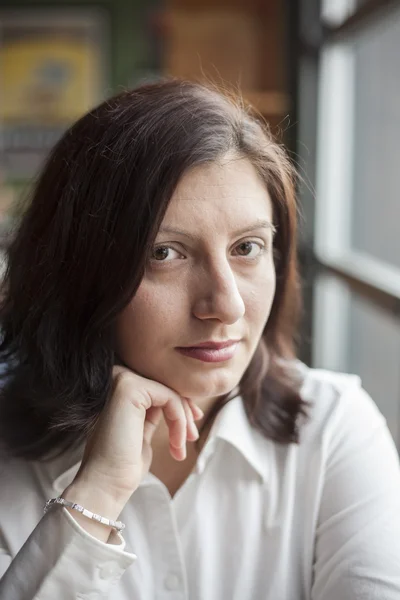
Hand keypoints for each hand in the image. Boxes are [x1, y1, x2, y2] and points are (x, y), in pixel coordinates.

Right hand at [68, 365, 202, 505]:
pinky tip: (176, 443)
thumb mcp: (140, 432)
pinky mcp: (129, 388)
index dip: (178, 406)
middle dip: (185, 410)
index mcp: (117, 390)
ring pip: (169, 391)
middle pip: (165, 386)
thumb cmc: (123, 465)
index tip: (189, 429)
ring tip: (181, 446)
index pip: (158, 389)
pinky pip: (169, 397)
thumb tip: (173, 402)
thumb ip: (150, 413)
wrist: (105, 483)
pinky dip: (179, 420)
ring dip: (183, 419)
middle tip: (192, 437)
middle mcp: (116, 380)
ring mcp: (120, 380)